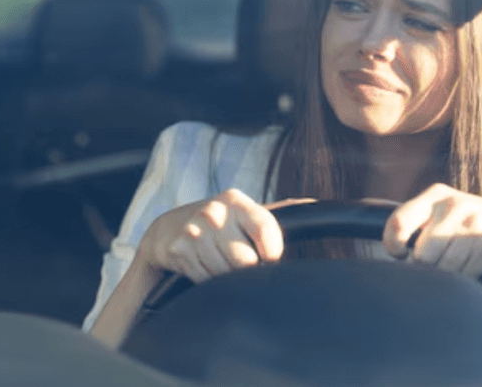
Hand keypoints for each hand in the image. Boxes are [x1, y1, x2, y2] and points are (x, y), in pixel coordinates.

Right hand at [136, 188, 283, 283]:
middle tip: (240, 265)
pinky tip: (205, 267)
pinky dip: (208, 281)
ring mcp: (195, 231)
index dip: (271, 254)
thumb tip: (313, 203)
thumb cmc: (218, 224)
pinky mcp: (179, 249)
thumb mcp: (242, 212)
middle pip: (246, 261)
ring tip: (220, 264)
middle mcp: (215, 212)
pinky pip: (205, 280)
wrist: (167, 229)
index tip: (267, 259)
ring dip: (226, 278)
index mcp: (236, 201)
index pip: (266, 231)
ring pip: (225, 274)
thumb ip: (275, 212)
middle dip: (247, 271)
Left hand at [382, 183, 481, 277]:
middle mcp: (453, 206)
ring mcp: (473, 224)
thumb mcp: (442, 213)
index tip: (400, 254)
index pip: (398, 222)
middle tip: (437, 259)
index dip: (393, 245)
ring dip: (447, 272)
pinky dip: (465, 276)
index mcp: (436, 195)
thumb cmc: (468, 224)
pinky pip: (464, 274)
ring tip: (457, 261)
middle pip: (421, 254)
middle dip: (426, 265)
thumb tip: (391, 251)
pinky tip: (472, 265)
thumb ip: (415, 223)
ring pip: (442, 267)